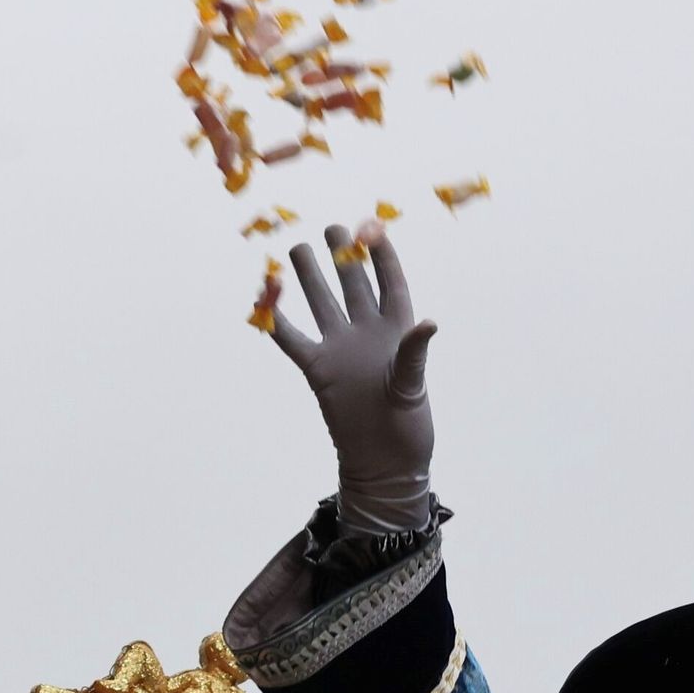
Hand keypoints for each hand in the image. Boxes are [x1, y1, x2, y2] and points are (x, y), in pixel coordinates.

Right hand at [270, 223, 437, 534]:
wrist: (383, 465)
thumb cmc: (408, 429)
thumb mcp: (412, 388)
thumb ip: (413, 353)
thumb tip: (428, 323)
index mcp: (397, 333)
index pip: (391, 284)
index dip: (384, 256)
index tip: (374, 227)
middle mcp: (367, 335)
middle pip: (353, 285)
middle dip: (342, 256)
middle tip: (331, 228)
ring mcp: (341, 350)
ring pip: (323, 303)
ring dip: (311, 278)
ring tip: (297, 249)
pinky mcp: (319, 370)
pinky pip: (293, 341)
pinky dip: (278, 322)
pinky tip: (265, 300)